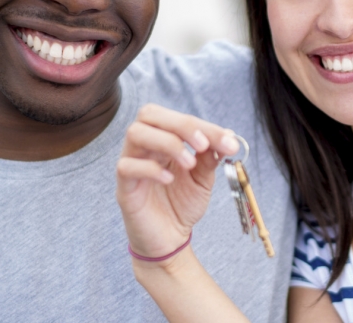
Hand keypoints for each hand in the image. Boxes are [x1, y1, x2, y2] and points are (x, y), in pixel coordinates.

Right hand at [115, 104, 239, 265]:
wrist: (170, 239)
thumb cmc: (182, 204)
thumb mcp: (203, 178)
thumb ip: (210, 157)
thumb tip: (227, 136)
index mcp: (163, 139)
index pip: (178, 118)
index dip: (205, 126)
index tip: (229, 142)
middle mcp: (144, 146)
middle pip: (149, 114)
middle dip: (182, 125)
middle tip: (204, 144)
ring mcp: (132, 164)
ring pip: (135, 133)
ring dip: (167, 142)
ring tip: (189, 163)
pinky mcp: (124, 187)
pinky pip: (126, 167)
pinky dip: (150, 169)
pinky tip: (169, 180)